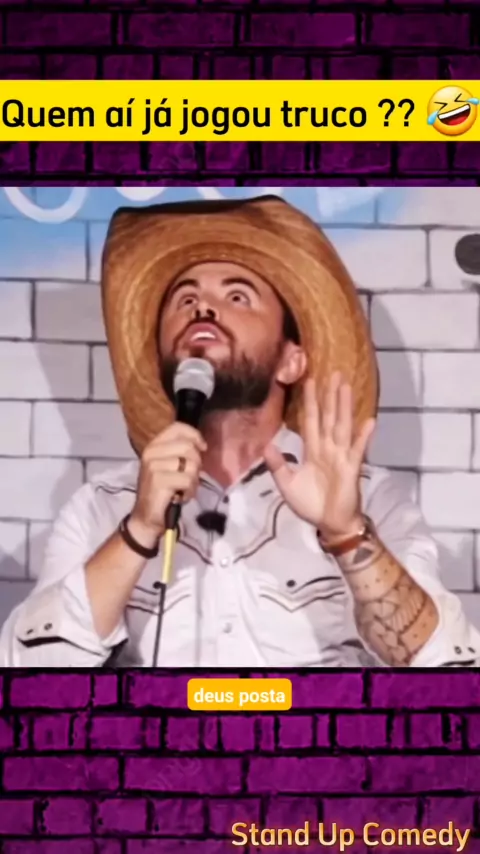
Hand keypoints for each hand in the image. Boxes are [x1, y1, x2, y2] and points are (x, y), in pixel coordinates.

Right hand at [130, 422, 206, 543]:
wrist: (145, 516)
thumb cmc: (161, 491)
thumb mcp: (169, 466)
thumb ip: (180, 452)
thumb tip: (201, 444)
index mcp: (154, 445)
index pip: (177, 428)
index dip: (195, 435)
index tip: (203, 448)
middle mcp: (151, 452)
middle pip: (188, 447)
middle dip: (196, 464)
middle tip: (190, 478)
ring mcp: (153, 466)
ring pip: (191, 465)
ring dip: (193, 481)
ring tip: (184, 489)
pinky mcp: (158, 480)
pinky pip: (187, 480)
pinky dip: (190, 491)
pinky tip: (181, 497)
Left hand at [264, 373, 374, 539]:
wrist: (329, 524)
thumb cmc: (311, 504)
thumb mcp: (288, 484)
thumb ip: (278, 465)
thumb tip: (265, 444)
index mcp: (313, 450)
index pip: (310, 421)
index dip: (310, 402)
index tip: (310, 381)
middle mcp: (328, 449)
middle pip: (328, 417)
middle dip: (330, 396)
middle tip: (334, 372)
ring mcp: (341, 456)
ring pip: (341, 426)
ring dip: (344, 406)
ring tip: (346, 386)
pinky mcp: (352, 468)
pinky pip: (357, 449)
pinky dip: (363, 436)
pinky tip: (369, 421)